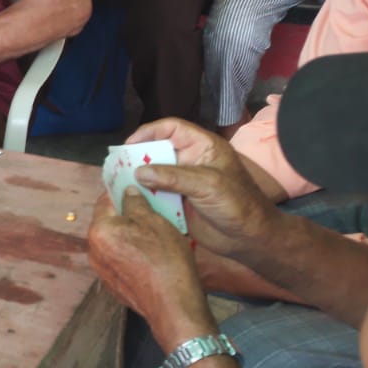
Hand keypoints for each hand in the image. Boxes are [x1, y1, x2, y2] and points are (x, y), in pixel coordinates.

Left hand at [88, 192, 213, 349]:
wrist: (173, 305)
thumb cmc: (166, 261)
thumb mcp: (155, 221)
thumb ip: (136, 204)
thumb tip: (128, 192)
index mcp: (100, 231)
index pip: (104, 201)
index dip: (119, 192)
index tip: (131, 188)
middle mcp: (94, 251)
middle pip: (107, 223)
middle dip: (125, 215)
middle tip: (148, 211)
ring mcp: (102, 270)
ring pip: (113, 243)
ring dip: (129, 236)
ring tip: (153, 234)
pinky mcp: (113, 285)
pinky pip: (119, 261)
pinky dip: (130, 254)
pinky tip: (150, 255)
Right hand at [124, 118, 278, 261]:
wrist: (250, 238)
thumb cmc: (238, 204)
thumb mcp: (207, 184)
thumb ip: (173, 176)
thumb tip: (138, 172)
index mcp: (203, 147)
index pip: (172, 129)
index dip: (149, 132)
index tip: (129, 145)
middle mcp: (191, 161)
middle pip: (157, 150)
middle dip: (137, 157)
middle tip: (117, 166)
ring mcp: (183, 182)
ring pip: (153, 174)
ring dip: (137, 178)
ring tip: (117, 183)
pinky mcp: (177, 202)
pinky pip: (155, 195)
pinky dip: (142, 196)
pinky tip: (128, 200)